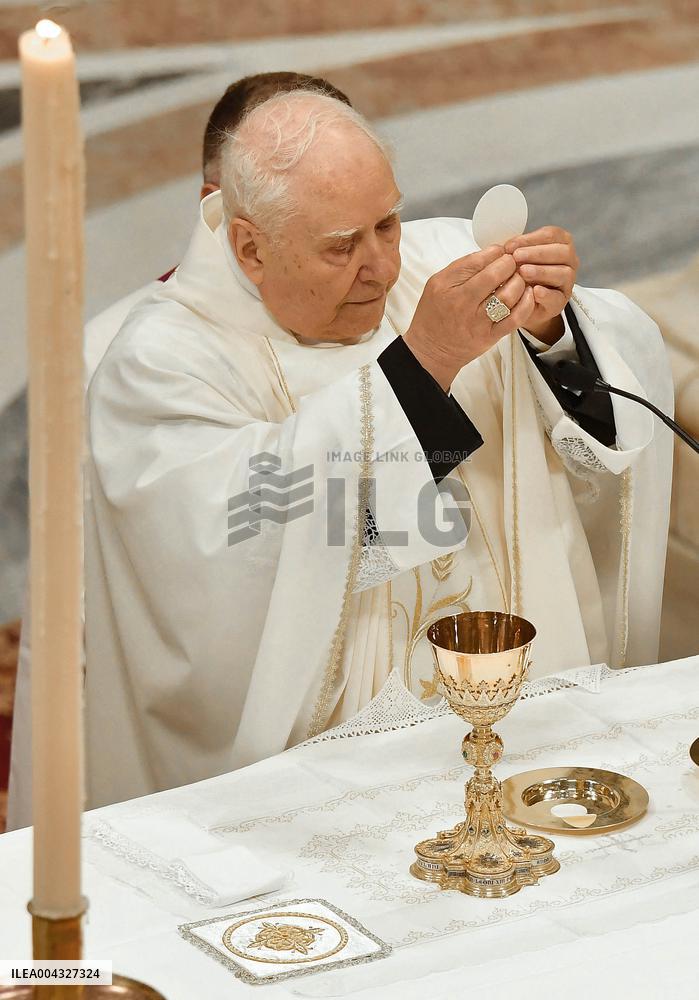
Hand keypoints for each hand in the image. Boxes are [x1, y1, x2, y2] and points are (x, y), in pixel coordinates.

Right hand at [403, 244, 534, 390]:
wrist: (430, 351)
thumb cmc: (434, 315)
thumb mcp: (437, 284)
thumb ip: (461, 267)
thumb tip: (490, 252)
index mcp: (447, 287)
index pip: (477, 260)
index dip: (495, 251)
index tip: (500, 251)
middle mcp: (463, 304)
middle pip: (495, 275)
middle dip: (509, 263)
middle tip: (512, 262)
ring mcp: (478, 322)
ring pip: (508, 295)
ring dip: (520, 281)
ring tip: (519, 277)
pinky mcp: (490, 336)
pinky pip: (515, 318)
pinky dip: (526, 303)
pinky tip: (528, 294)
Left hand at [504, 226, 578, 343]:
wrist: (520, 304)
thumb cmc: (520, 275)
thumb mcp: (517, 258)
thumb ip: (516, 249)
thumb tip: (507, 247)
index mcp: (560, 244)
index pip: (551, 235)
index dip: (530, 238)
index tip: (510, 245)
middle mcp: (569, 261)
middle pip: (562, 252)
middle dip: (538, 253)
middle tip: (516, 257)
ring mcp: (567, 282)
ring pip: (564, 273)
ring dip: (542, 271)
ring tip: (523, 272)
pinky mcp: (561, 302)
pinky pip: (557, 297)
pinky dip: (546, 294)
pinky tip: (534, 291)